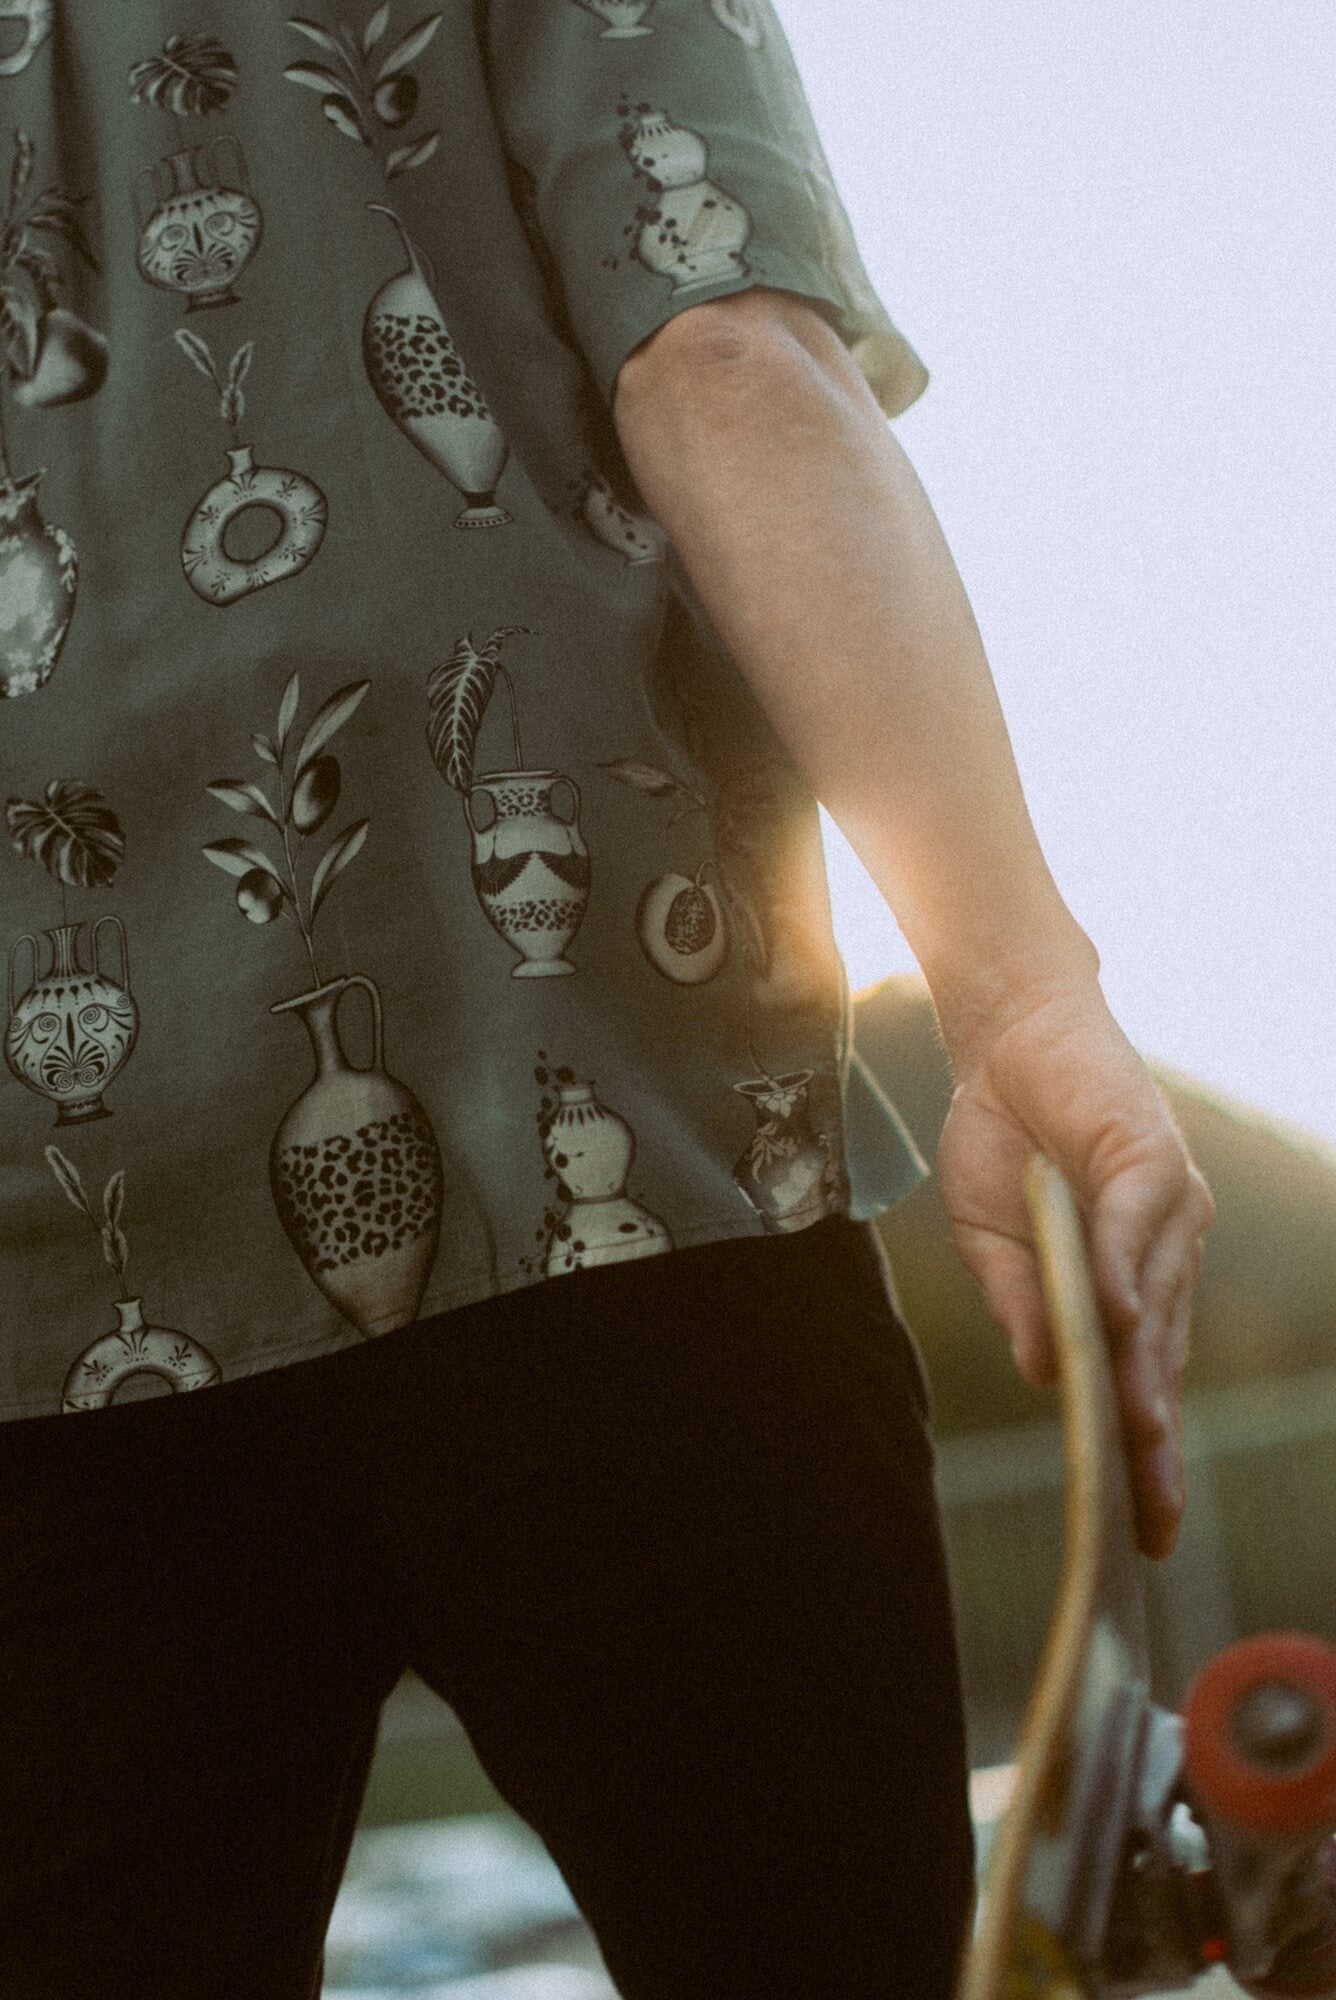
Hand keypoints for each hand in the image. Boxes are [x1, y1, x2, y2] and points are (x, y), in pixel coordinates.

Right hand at [933, 974, 1213, 1559]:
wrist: (1004, 1038)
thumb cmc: (1004, 1139)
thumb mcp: (992, 1238)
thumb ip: (1022, 1302)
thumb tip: (1042, 1374)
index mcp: (1131, 1280)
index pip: (1144, 1380)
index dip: (1143, 1453)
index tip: (1141, 1528)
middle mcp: (1163, 1252)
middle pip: (1163, 1359)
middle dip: (1153, 1439)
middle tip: (1147, 1513)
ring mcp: (1165, 1206)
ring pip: (1157, 1302)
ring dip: (1146, 1372)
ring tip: (1136, 1444)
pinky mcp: (1150, 1154)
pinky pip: (1135, 1223)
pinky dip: (1122, 1274)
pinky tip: (1112, 1323)